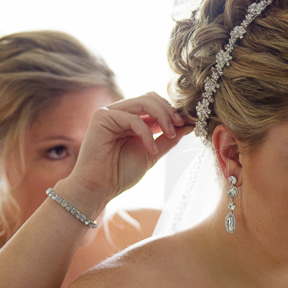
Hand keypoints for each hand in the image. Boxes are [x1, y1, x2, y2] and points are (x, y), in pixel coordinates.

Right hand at [59, 92, 190, 211]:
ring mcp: (109, 113)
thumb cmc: (120, 174)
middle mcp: (119, 112)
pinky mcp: (101, 117)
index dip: (172, 111)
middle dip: (169, 111)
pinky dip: (146, 132)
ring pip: (143, 102)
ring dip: (162, 117)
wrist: (99, 189)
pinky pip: (132, 118)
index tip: (187, 123)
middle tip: (180, 126)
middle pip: (150, 98)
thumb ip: (168, 138)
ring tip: (170, 135)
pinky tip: (150, 148)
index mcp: (130, 119)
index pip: (154, 103)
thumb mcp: (152, 153)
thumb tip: (189, 125)